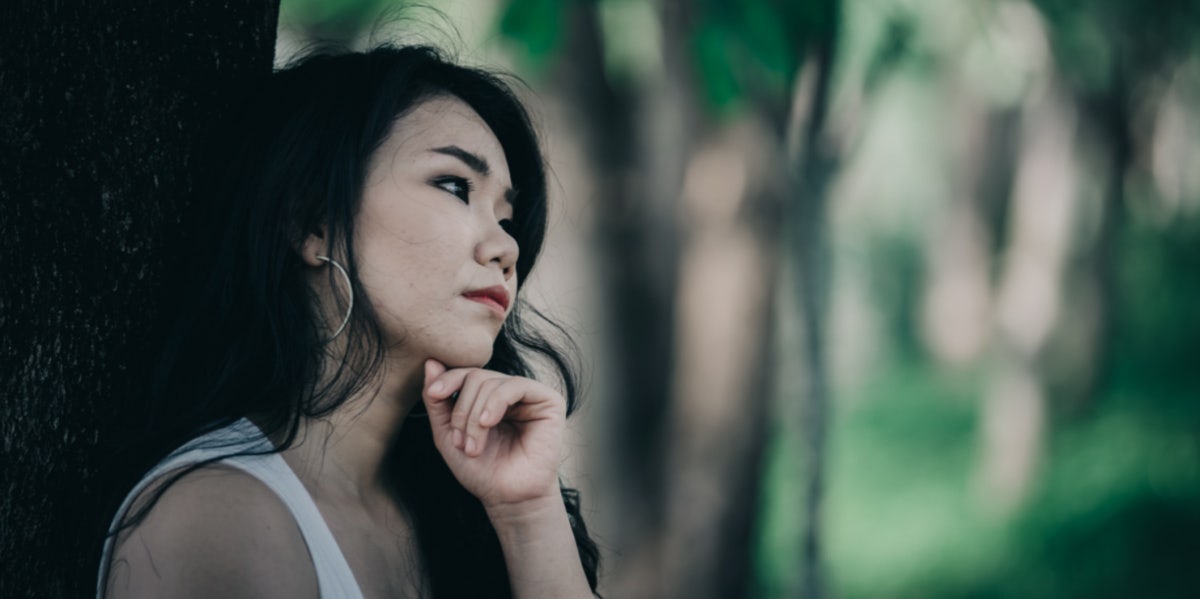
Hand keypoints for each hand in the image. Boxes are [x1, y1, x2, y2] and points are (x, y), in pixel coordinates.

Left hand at [421, 359, 565, 510]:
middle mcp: (510, 392)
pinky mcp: (549, 400)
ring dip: (474, 415)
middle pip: (476, 377)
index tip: (434, 394)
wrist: (507, 498)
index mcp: (488, 397)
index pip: (466, 374)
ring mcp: (530, 395)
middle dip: (462, 410)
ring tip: (473, 446)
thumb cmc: (480, 470)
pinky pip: (515, 386)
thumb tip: (431, 362)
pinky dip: (495, 403)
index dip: (448, 379)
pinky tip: (488, 423)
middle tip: (460, 442)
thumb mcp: (447, 434)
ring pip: (492, 383)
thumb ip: (438, 400)